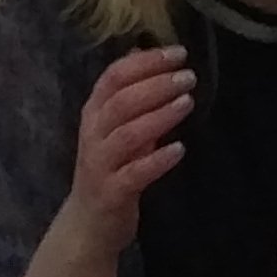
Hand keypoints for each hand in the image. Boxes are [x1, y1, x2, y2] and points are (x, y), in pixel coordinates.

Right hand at [56, 46, 192, 254]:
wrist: (89, 223)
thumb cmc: (109, 169)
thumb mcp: (115, 129)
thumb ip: (131, 99)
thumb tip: (150, 58)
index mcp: (94, 112)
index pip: (114, 76)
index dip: (145, 62)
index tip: (177, 53)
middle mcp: (93, 133)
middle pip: (121, 101)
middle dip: (156, 85)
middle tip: (188, 76)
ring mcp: (100, 163)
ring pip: (128, 134)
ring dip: (159, 116)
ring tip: (187, 102)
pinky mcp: (112, 192)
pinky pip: (135, 173)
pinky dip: (157, 160)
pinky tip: (179, 149)